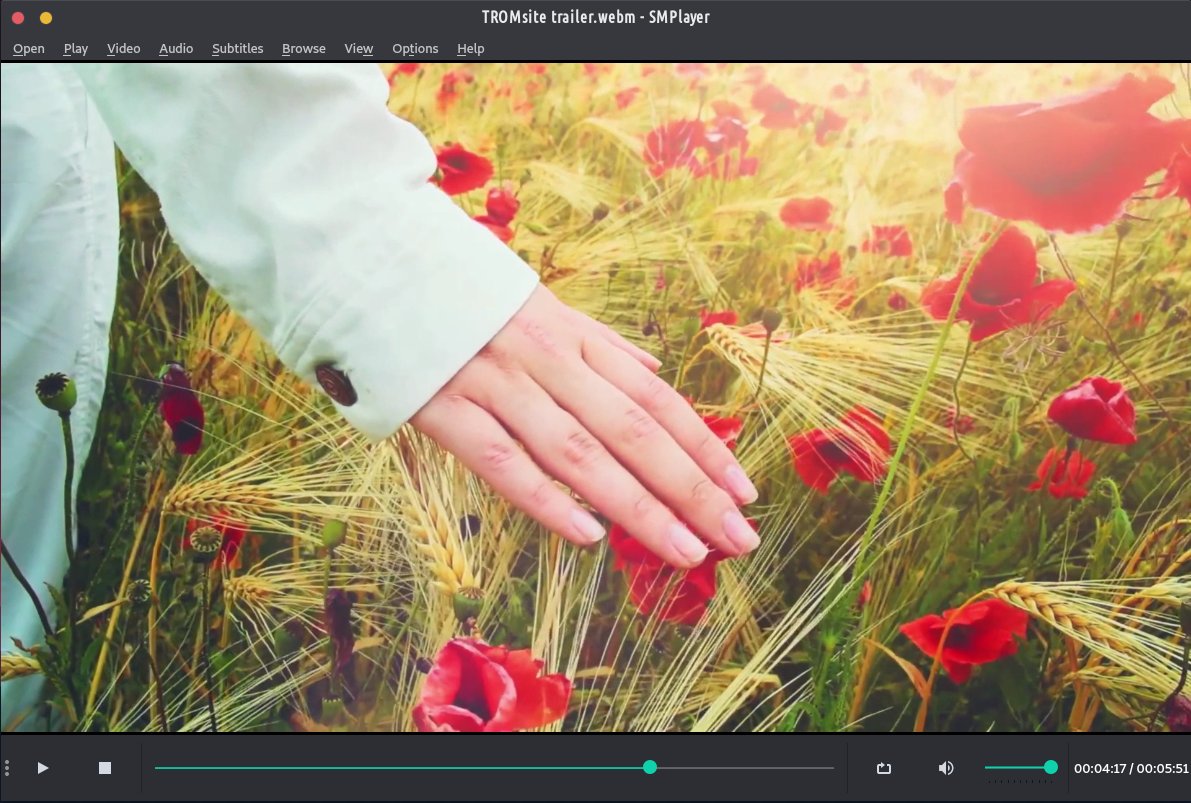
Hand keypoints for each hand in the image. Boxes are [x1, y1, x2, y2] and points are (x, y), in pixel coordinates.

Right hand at [410, 286, 759, 568]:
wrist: (372, 262)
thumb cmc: (464, 292)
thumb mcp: (542, 303)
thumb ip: (601, 343)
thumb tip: (656, 372)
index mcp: (573, 336)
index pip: (655, 400)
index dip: (704, 447)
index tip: (745, 492)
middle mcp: (546, 360)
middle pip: (633, 433)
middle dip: (692, 489)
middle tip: (737, 539)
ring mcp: (496, 385)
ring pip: (579, 454)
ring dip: (638, 507)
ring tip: (685, 550)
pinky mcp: (443, 409)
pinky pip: (502, 462)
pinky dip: (546, 500)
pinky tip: (589, 537)